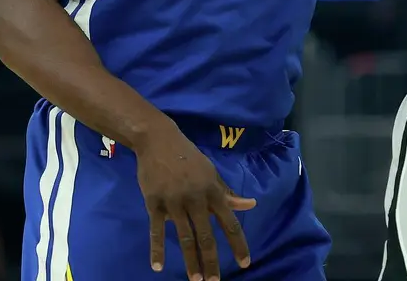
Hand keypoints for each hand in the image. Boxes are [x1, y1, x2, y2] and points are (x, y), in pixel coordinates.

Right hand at [135, 120, 256, 280]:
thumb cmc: (188, 157)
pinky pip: (156, 230)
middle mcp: (196, 198)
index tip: (245, 263)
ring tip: (196, 279)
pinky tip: (158, 266)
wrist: (158, 139)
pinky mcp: (154, 203)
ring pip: (185, 236)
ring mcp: (175, 201)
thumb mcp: (211, 172)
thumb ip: (228, 192)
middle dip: (211, 261)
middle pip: (207, 235)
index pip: (229, 222)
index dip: (238, 244)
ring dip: (190, 260)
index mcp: (213, 190)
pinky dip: (157, 249)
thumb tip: (251, 204)